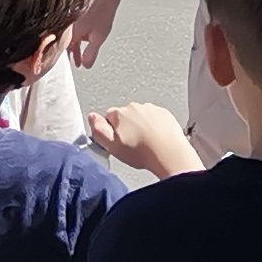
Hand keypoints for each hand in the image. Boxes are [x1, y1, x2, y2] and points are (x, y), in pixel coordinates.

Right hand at [68, 0, 120, 68]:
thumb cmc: (102, 16)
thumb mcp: (98, 39)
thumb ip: (91, 53)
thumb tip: (86, 66)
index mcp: (72, 33)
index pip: (67, 50)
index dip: (72, 58)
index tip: (77, 65)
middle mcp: (69, 27)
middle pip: (68, 43)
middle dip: (73, 52)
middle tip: (78, 61)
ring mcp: (73, 21)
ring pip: (71, 36)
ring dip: (76, 44)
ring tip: (83, 50)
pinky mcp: (77, 16)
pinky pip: (75, 29)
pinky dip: (79, 36)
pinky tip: (86, 36)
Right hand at [86, 102, 201, 178]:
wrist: (170, 154)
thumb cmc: (143, 152)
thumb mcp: (112, 146)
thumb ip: (98, 130)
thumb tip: (92, 117)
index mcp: (119, 113)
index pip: (108, 117)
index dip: (111, 131)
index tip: (117, 142)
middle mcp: (135, 107)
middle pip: (124, 116)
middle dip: (126, 128)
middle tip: (131, 145)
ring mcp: (151, 109)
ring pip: (140, 117)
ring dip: (140, 127)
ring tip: (145, 144)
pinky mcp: (164, 114)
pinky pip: (155, 119)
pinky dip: (154, 127)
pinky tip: (155, 139)